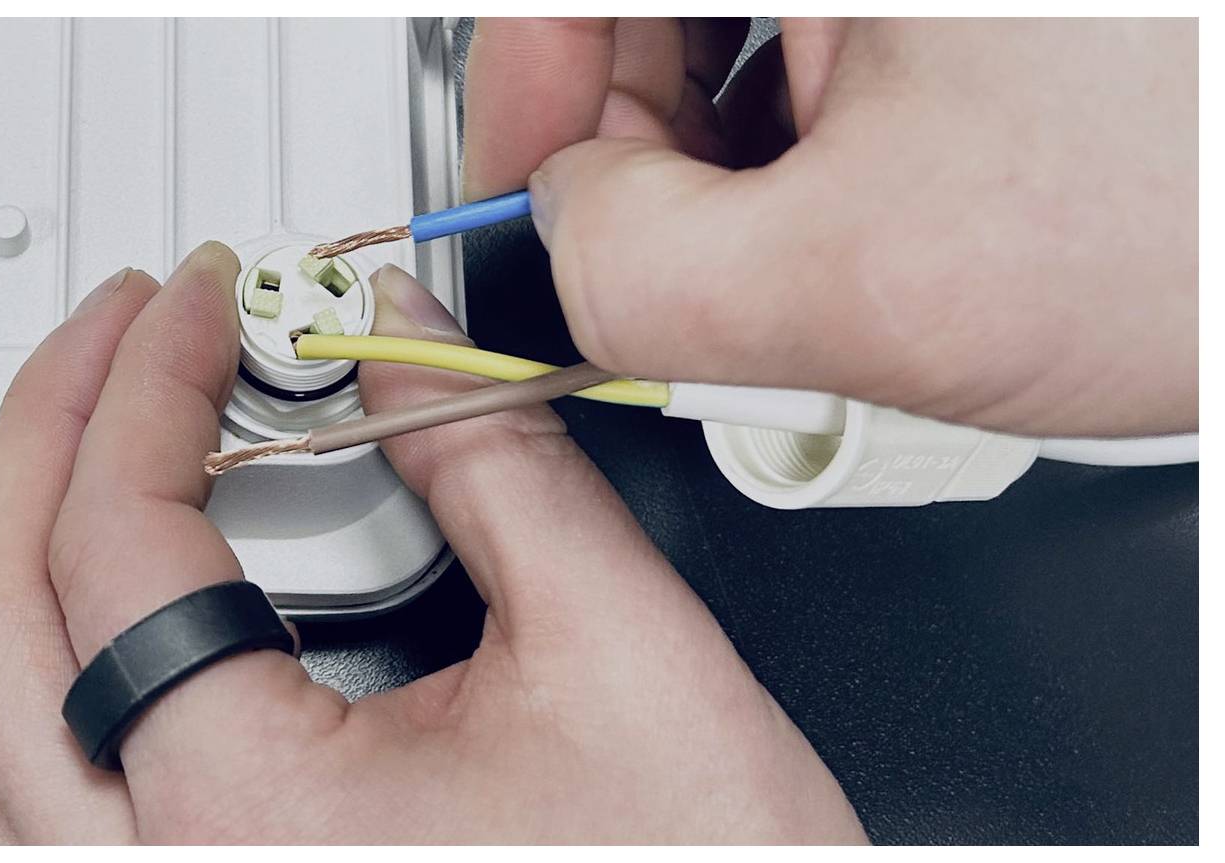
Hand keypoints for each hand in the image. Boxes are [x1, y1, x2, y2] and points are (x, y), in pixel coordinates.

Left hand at [0, 246, 864, 843]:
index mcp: (258, 818)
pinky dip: (45, 701)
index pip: (123, 540)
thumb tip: (406, 340)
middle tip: (125, 335)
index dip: (150, 380)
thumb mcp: (619, 644)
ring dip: (20, 576)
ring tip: (99, 454)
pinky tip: (120, 630)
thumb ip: (494, 460)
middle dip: (53, 440)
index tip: (198, 302)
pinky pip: (39, 826)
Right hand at [464, 18, 1196, 436]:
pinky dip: (802, 139)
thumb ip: (640, 278)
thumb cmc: (1206, 205)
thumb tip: (561, 243)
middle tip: (673, 251)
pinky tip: (868, 202)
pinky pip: (817, 49)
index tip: (528, 201)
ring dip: (728, 155)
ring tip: (815, 240)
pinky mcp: (957, 15)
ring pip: (731, 34)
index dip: (519, 94)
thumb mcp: (874, 285)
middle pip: (649, 6)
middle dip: (637, 141)